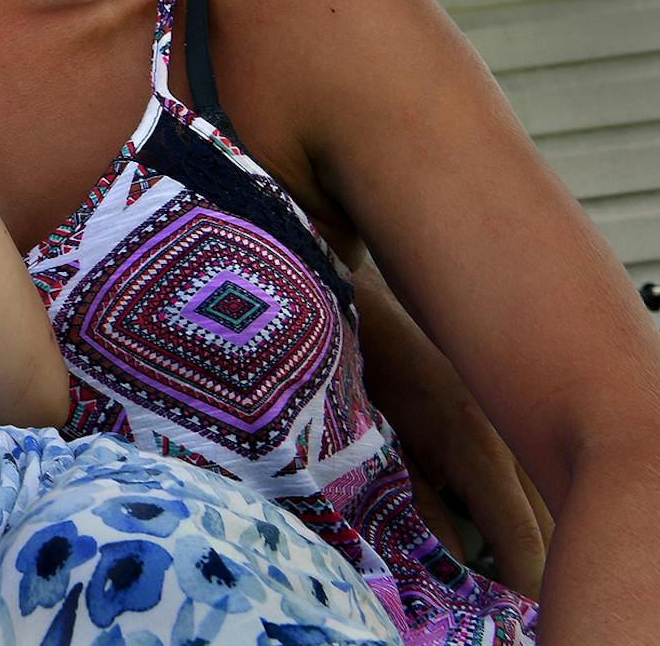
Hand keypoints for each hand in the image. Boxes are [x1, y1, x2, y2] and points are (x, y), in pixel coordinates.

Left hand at [350, 260, 551, 593]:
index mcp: (471, 442)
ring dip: (531, 528)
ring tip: (504, 567)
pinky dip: (517, 494)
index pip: (521, 535)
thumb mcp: (367, 440)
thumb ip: (409, 503)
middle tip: (508, 600)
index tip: (511, 613)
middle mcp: (502, 427)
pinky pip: (522, 460)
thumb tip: (445, 559)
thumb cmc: (345, 358)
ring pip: (541, 489)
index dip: (521, 582)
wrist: (340, 276)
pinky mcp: (492, 400)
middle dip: (532, 564)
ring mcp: (503, 410)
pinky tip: (489, 512)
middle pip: (546, 518)